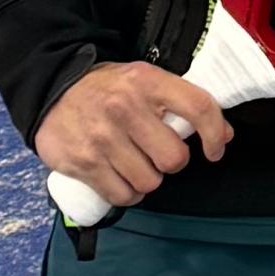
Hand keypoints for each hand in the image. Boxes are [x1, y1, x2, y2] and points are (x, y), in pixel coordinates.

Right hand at [35, 59, 234, 212]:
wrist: (51, 89)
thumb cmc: (106, 89)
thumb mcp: (144, 80)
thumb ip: (181, 102)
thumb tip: (223, 135)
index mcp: (147, 82)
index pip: (199, 107)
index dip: (215, 133)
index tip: (215, 149)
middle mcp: (125, 108)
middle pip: (174, 158)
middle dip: (171, 162)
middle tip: (158, 154)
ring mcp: (102, 138)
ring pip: (149, 181)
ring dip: (147, 179)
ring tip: (136, 165)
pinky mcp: (83, 163)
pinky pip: (122, 195)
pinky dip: (126, 193)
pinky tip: (120, 177)